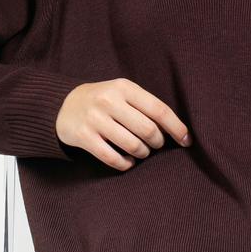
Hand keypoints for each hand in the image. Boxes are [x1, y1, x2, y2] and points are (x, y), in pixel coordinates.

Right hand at [55, 78, 191, 169]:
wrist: (63, 105)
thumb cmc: (103, 101)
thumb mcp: (123, 93)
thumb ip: (146, 106)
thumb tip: (177, 131)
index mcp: (124, 87)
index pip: (159, 109)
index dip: (176, 127)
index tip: (187, 140)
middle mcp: (109, 101)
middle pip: (147, 130)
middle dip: (157, 143)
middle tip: (156, 145)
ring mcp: (95, 119)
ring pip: (132, 145)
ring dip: (142, 154)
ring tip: (141, 152)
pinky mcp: (84, 137)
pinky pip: (113, 158)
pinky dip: (125, 164)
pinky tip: (128, 161)